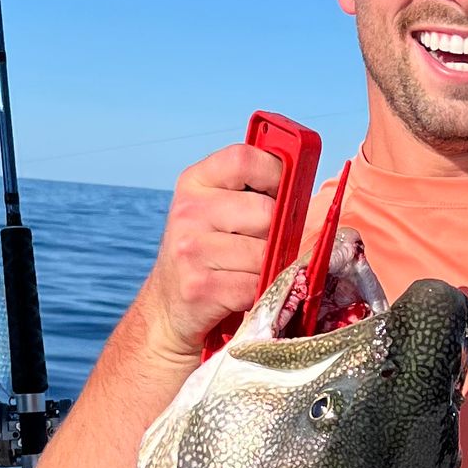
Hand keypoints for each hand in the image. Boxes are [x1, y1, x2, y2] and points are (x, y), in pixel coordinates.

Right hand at [140, 142, 287, 357]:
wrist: (168, 307)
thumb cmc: (207, 253)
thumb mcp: (215, 211)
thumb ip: (249, 192)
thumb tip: (299, 187)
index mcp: (195, 182)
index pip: (243, 160)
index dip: (275, 173)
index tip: (284, 192)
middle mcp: (188, 211)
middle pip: (264, 212)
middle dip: (277, 232)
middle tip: (267, 244)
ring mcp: (190, 249)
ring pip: (263, 253)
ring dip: (270, 267)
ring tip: (253, 270)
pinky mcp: (199, 287)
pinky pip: (255, 286)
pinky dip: (260, 292)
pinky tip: (245, 290)